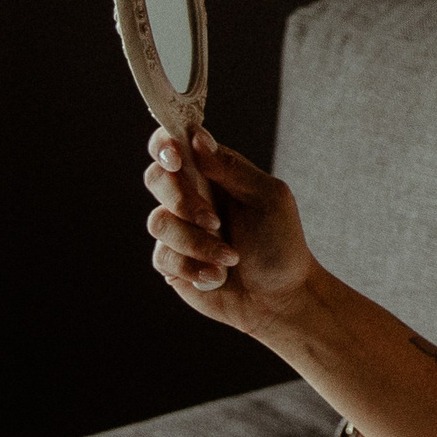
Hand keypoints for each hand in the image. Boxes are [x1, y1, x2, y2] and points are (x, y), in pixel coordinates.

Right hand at [142, 127, 317, 333]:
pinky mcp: (173, 263)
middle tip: (215, 221)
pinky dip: (193, 266)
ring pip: (159, 222)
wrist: (280, 298)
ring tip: (230, 258)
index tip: (176, 156)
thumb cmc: (281, 244)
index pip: (174, 145)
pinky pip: (163, 256)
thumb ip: (231, 168)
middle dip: (182, 200)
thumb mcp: (268, 198)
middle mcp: (190, 197)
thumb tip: (197, 137)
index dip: (165, 144)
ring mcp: (179, 230)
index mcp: (212, 174)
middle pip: (156, 179)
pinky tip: (218, 276)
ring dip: (196, 242)